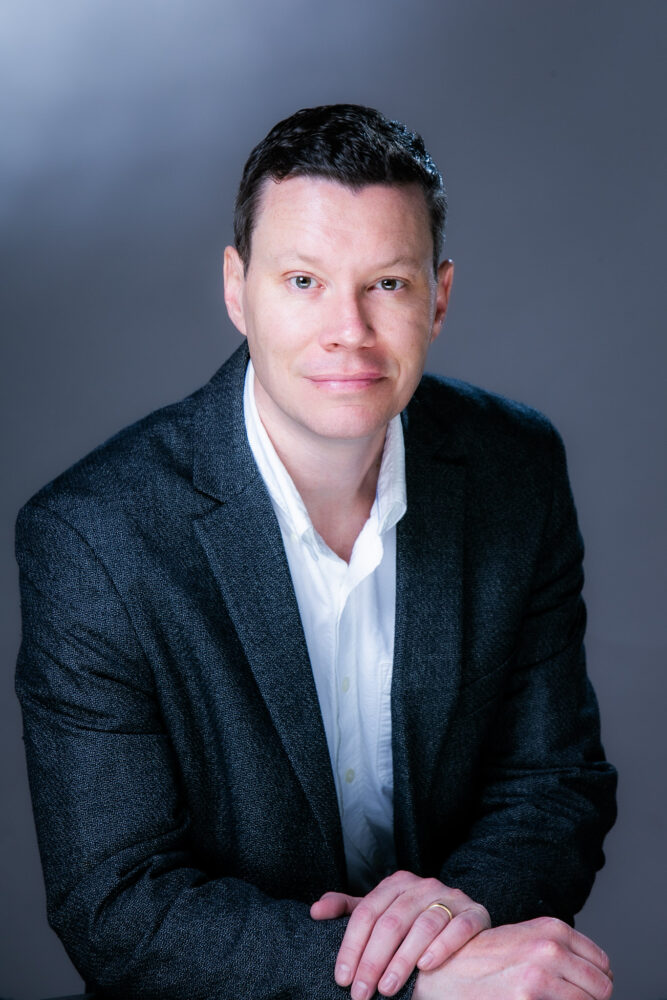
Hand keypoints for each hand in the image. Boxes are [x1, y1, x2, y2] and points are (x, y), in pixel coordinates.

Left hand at [310, 870, 489, 998]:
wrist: (461, 919)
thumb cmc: (410, 920)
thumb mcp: (379, 912)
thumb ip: (348, 910)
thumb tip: (315, 911)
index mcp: (396, 884)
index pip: (366, 913)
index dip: (351, 946)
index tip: (342, 978)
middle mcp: (422, 886)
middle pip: (392, 922)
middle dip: (373, 961)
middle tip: (362, 993)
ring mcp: (450, 897)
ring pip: (423, 926)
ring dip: (403, 960)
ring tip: (388, 989)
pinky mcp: (474, 913)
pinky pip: (458, 927)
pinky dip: (442, 946)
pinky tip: (425, 967)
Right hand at [412, 917, 612, 999]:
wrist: (440, 972)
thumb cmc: (482, 960)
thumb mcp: (524, 941)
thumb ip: (559, 951)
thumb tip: (598, 977)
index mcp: (552, 929)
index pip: (603, 965)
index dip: (595, 984)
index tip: (579, 992)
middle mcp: (550, 948)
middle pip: (602, 988)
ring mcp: (540, 977)